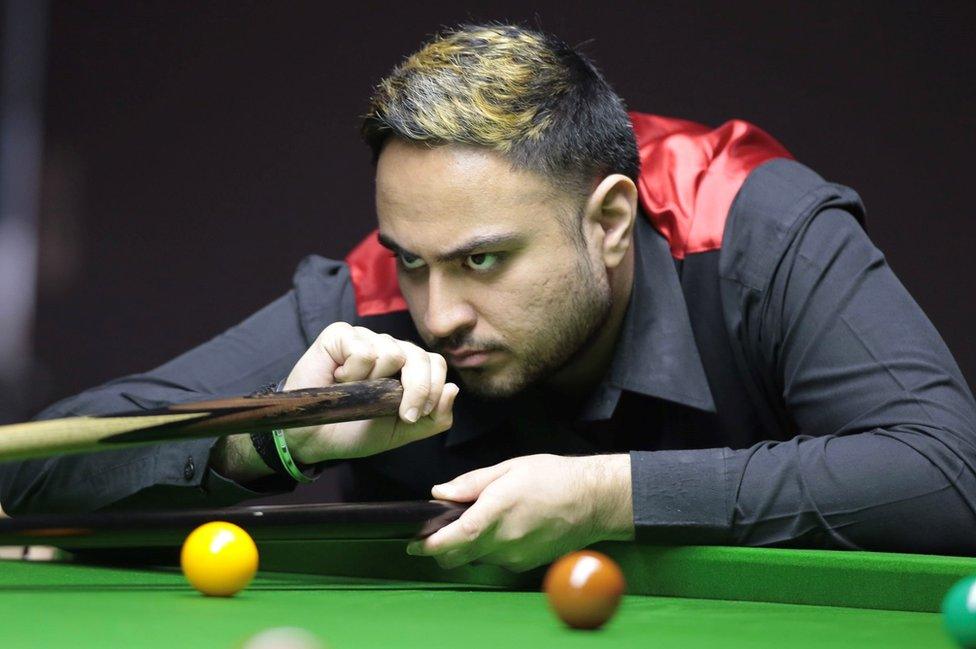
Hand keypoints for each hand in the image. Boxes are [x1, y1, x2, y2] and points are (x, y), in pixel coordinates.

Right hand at [282, 322, 458, 462]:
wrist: (313, 439)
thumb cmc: (355, 430)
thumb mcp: (401, 432)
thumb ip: (433, 417)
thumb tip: (453, 388)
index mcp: (406, 368)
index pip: (435, 364)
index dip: (431, 389)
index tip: (413, 416)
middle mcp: (388, 348)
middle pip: (420, 355)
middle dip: (417, 389)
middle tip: (401, 414)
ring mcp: (364, 339)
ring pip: (392, 351)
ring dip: (375, 383)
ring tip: (355, 393)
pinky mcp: (339, 334)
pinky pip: (363, 348)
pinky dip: (354, 372)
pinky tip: (339, 380)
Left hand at [407, 454, 633, 571]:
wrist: (594, 500)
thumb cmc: (554, 478)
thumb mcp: (509, 468)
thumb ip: (471, 483)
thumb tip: (440, 492)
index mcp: (496, 512)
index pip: (453, 538)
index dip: (429, 544)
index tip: (414, 543)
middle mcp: (504, 540)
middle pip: (457, 557)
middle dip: (441, 549)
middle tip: (434, 535)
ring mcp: (515, 556)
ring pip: (476, 557)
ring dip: (469, 545)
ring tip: (481, 520)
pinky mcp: (526, 564)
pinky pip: (497, 559)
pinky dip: (490, 547)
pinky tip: (504, 528)